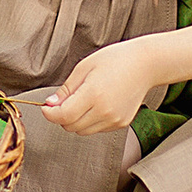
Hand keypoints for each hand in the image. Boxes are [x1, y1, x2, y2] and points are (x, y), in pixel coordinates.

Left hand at [37, 42, 155, 135]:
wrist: (145, 64)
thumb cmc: (115, 60)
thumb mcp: (84, 67)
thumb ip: (66, 89)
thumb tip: (51, 105)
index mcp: (93, 94)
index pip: (63, 116)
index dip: (50, 114)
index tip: (46, 107)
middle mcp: (105, 111)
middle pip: (71, 126)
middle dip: (62, 116)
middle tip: (64, 101)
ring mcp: (114, 120)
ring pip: (82, 131)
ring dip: (76, 120)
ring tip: (83, 101)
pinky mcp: (121, 124)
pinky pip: (96, 129)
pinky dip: (90, 121)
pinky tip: (97, 104)